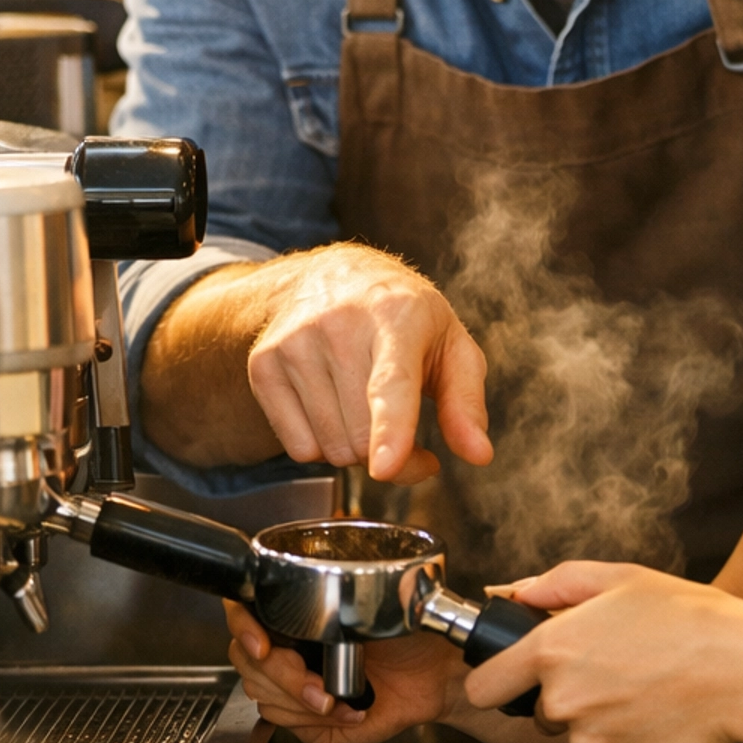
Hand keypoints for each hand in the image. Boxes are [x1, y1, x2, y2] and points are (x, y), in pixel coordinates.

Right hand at [225, 597, 461, 742]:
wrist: (433, 675)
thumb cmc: (409, 633)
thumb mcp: (376, 600)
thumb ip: (342, 587)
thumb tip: (322, 574)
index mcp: (294, 614)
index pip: (241, 613)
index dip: (243, 627)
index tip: (263, 644)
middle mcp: (287, 647)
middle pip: (248, 662)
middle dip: (283, 675)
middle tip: (318, 683)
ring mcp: (292, 685)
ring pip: (264, 695)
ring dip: (302, 701)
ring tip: (338, 698)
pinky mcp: (305, 720)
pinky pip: (289, 724)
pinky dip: (319, 720)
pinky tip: (350, 710)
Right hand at [247, 244, 491, 483]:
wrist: (330, 276)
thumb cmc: (402, 317)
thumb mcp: (450, 345)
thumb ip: (466, 402)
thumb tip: (479, 454)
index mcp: (396, 315)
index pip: (391, 384)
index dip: (391, 430)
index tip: (385, 465)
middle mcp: (338, 324)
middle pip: (363, 438)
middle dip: (390, 453)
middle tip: (400, 427)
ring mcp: (294, 343)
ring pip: (332, 449)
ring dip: (355, 447)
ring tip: (363, 404)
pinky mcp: (263, 364)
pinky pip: (299, 449)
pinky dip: (321, 444)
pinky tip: (331, 404)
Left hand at [460, 562, 742, 742]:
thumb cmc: (689, 617)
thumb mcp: (621, 577)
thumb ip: (557, 583)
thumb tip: (517, 593)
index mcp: (552, 649)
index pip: (485, 686)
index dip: (497, 680)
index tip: (514, 677)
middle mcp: (562, 700)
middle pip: (540, 711)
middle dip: (567, 694)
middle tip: (616, 667)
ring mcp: (590, 740)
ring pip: (578, 734)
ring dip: (601, 718)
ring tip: (648, 687)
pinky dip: (629, 742)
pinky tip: (661, 714)